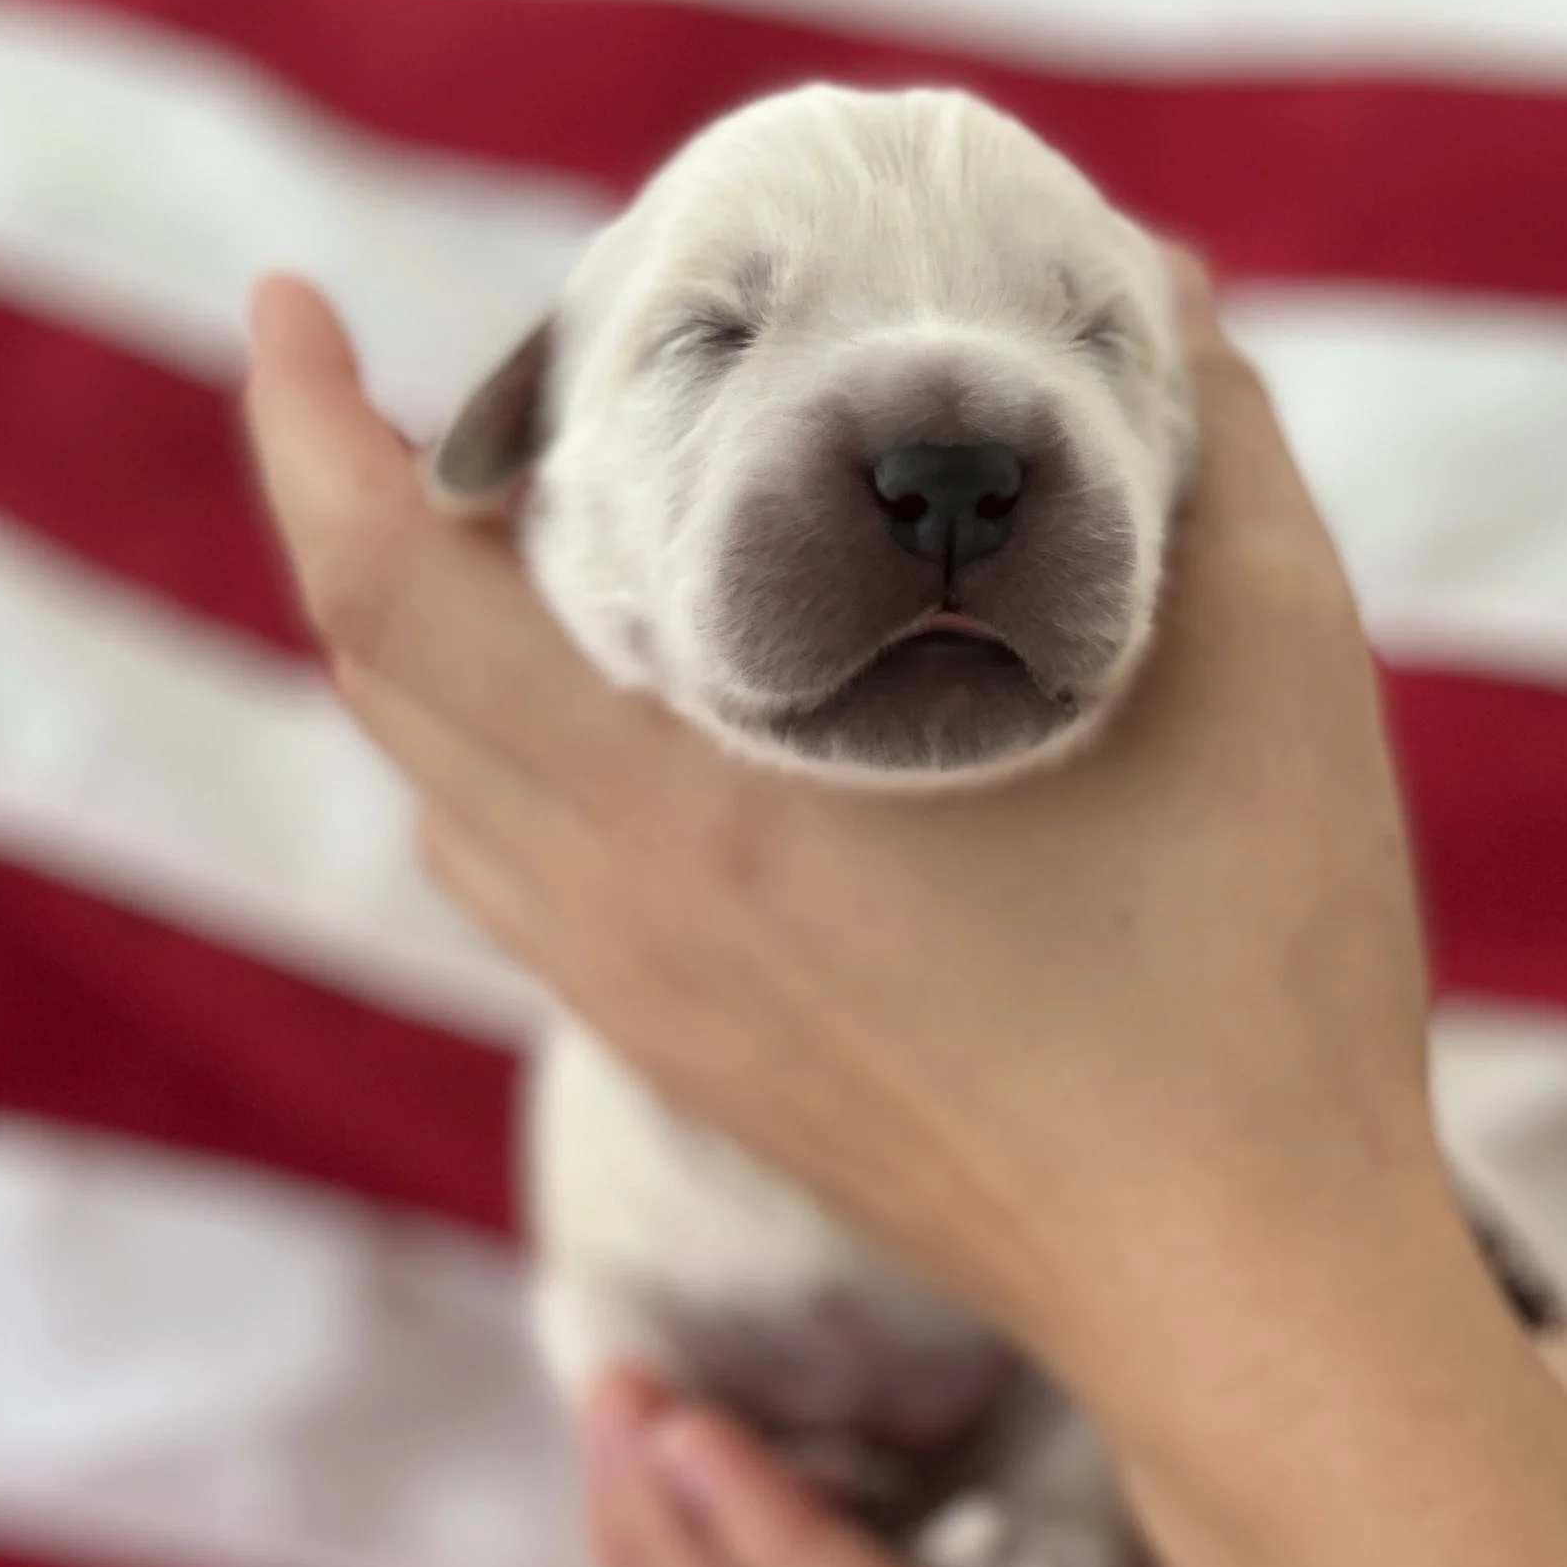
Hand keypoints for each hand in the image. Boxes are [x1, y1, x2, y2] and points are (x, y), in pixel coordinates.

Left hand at [242, 262, 1457, 1393]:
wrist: (1240, 1294)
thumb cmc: (1255, 990)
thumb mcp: (1273, 659)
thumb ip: (1200, 434)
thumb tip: (1151, 272)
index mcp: (693, 815)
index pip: (386, 596)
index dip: (306, 431)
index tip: (293, 304)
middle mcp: (625, 922)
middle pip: (387, 687)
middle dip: (379, 510)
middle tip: (508, 393)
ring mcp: (655, 1015)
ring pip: (450, 803)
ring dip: (445, 650)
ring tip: (557, 533)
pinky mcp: (708, 1076)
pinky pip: (532, 893)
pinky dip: (518, 768)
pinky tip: (646, 721)